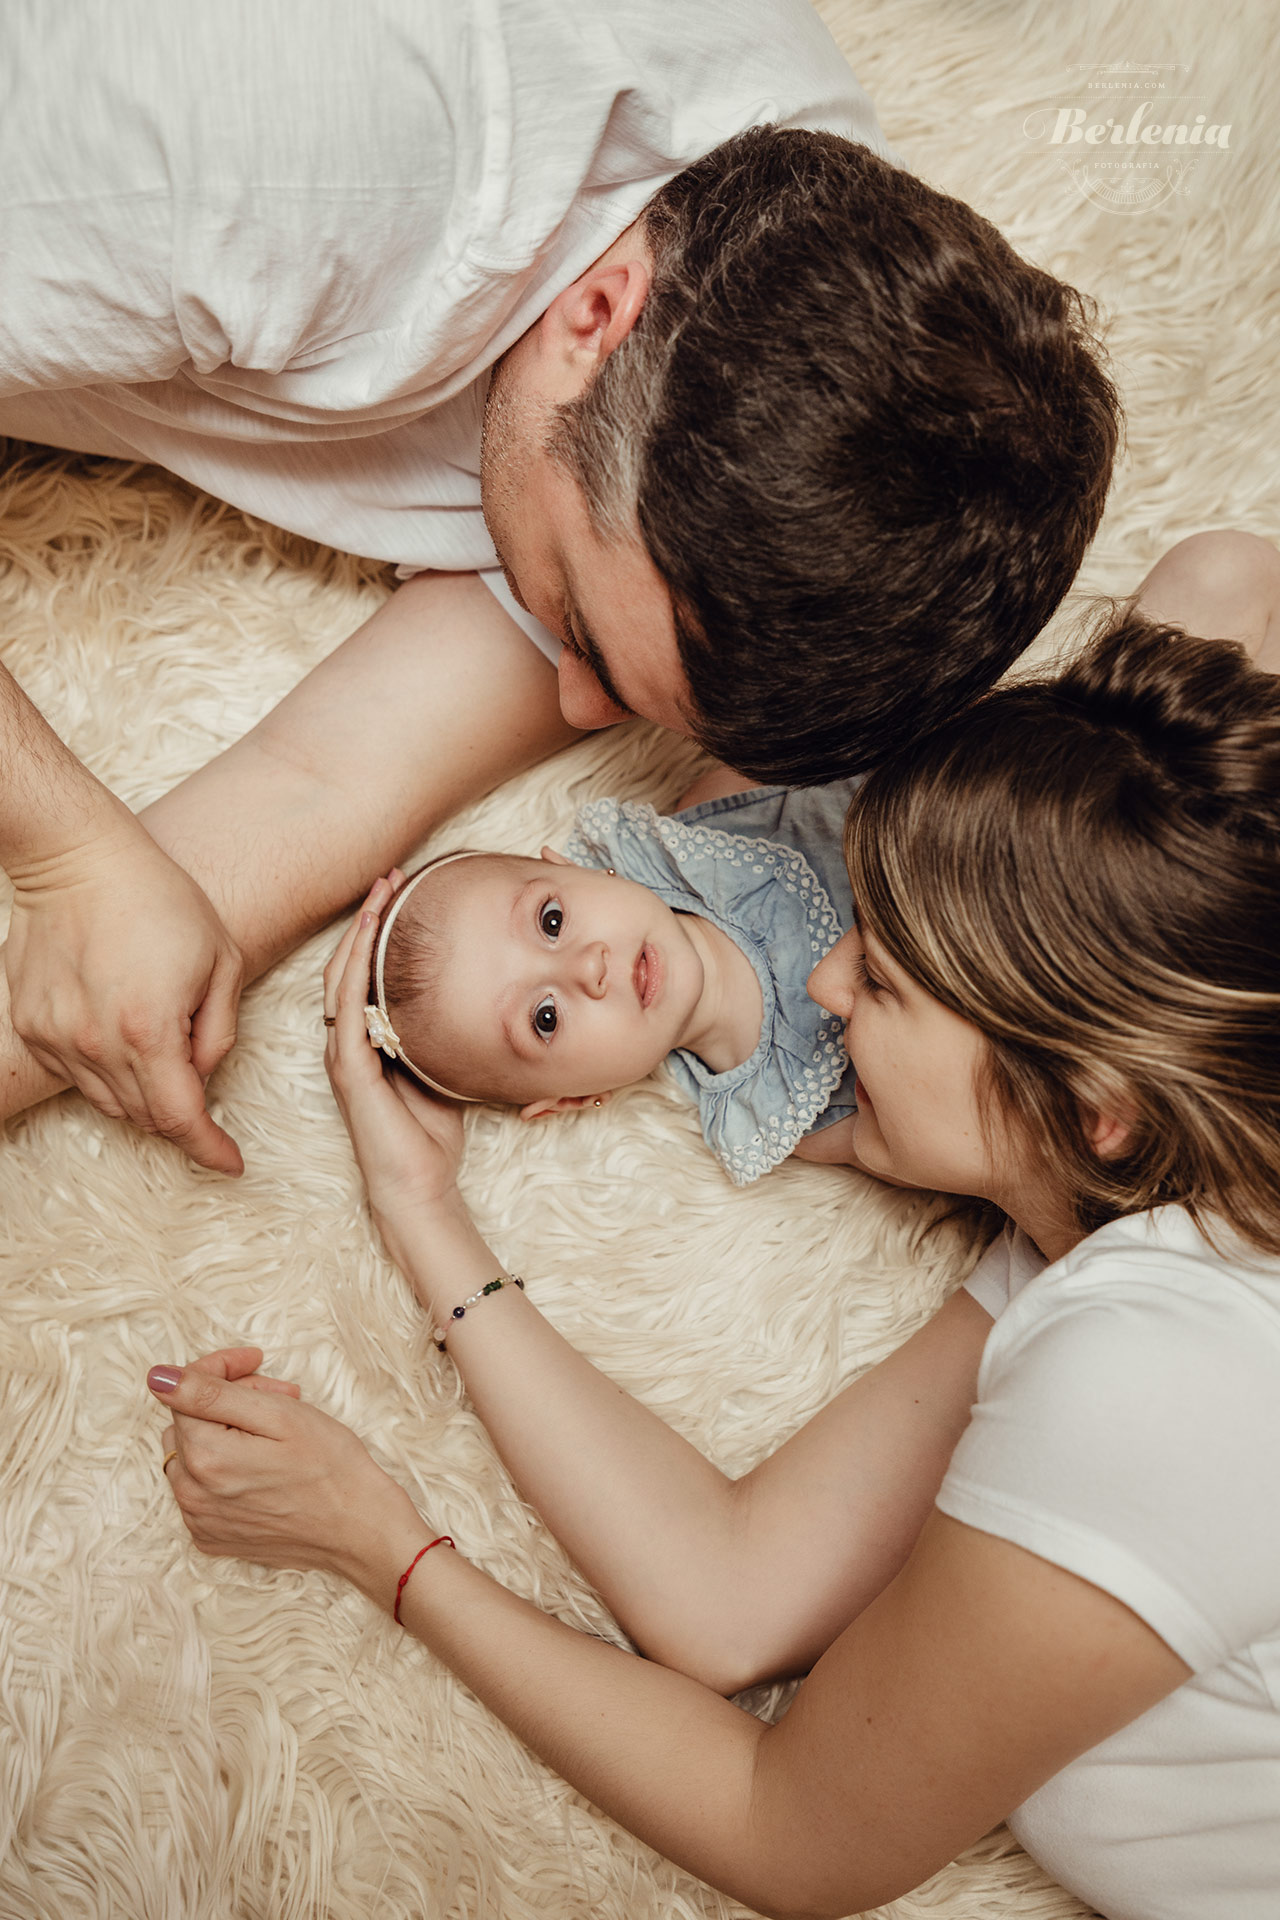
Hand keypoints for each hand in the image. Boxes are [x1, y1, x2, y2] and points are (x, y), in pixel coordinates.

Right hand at [5, 813, 244, 1172]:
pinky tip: (119, 1027)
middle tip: (199, 1078)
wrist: (77, 859)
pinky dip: (104, 1069)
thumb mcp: (221, 960)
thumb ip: (219, 1031)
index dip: (210, 1148)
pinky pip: (74, 1073)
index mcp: (149, 1031)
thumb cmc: (160, 899)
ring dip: (142, 1092)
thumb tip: (204, 1077)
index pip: (182, 1118)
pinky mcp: (31, 1025)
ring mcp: (56, 1037)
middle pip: (146, 1116)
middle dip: (181, 1112)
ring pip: (108, 1101)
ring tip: (158, 1038)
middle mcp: (95, 1044)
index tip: (231, 1163)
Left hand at [149, 1348, 428, 1602]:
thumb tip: (158, 1378)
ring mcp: (200, 1521)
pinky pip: (200, 1490)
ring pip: (192, 1456)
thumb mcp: (278, 1415)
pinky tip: (264, 1465)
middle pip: (189, 1422)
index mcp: (204, 1458)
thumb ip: (211, 1394)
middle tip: (278, 1396)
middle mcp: (191, 1494)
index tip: (256, 1361)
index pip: (184, 1391)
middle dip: (227, 1399)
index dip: (222, 1368)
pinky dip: (224, 1469)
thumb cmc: (331, 1467)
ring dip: (225, 1433)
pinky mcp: (213, 1538)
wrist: (361, 1530)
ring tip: (275, 1431)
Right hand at [324, 875, 466, 1242]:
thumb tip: (478, 996)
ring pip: (341, 976)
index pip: (364, 973)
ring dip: (359, 931)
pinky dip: (356, 966)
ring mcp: (344, 1053)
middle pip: (347, 964)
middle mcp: (348, 1042)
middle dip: (366, 917)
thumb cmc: (431, 1134)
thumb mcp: (444, 1067)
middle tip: (389, 876)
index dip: (377, 931)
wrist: (420, 1184)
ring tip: (380, 892)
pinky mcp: (349, 1067)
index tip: (401, 892)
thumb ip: (444, 1033)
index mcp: (367, 1040)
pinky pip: (348, 1005)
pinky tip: (369, 935)